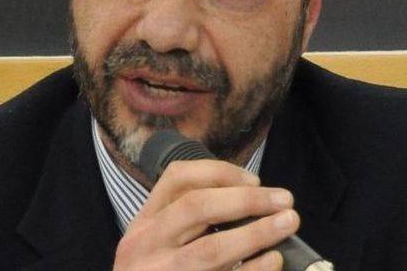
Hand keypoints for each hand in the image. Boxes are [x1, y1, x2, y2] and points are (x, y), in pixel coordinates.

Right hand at [113, 159, 299, 269]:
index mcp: (143, 223)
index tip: (255, 180)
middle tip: (284, 199)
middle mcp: (146, 246)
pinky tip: (273, 260)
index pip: (177, 178)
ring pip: (210, 250)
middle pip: (196, 208)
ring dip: (255, 233)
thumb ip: (187, 220)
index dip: (220, 172)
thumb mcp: (157, 243)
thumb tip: (249, 196)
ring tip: (288, 223)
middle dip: (245, 200)